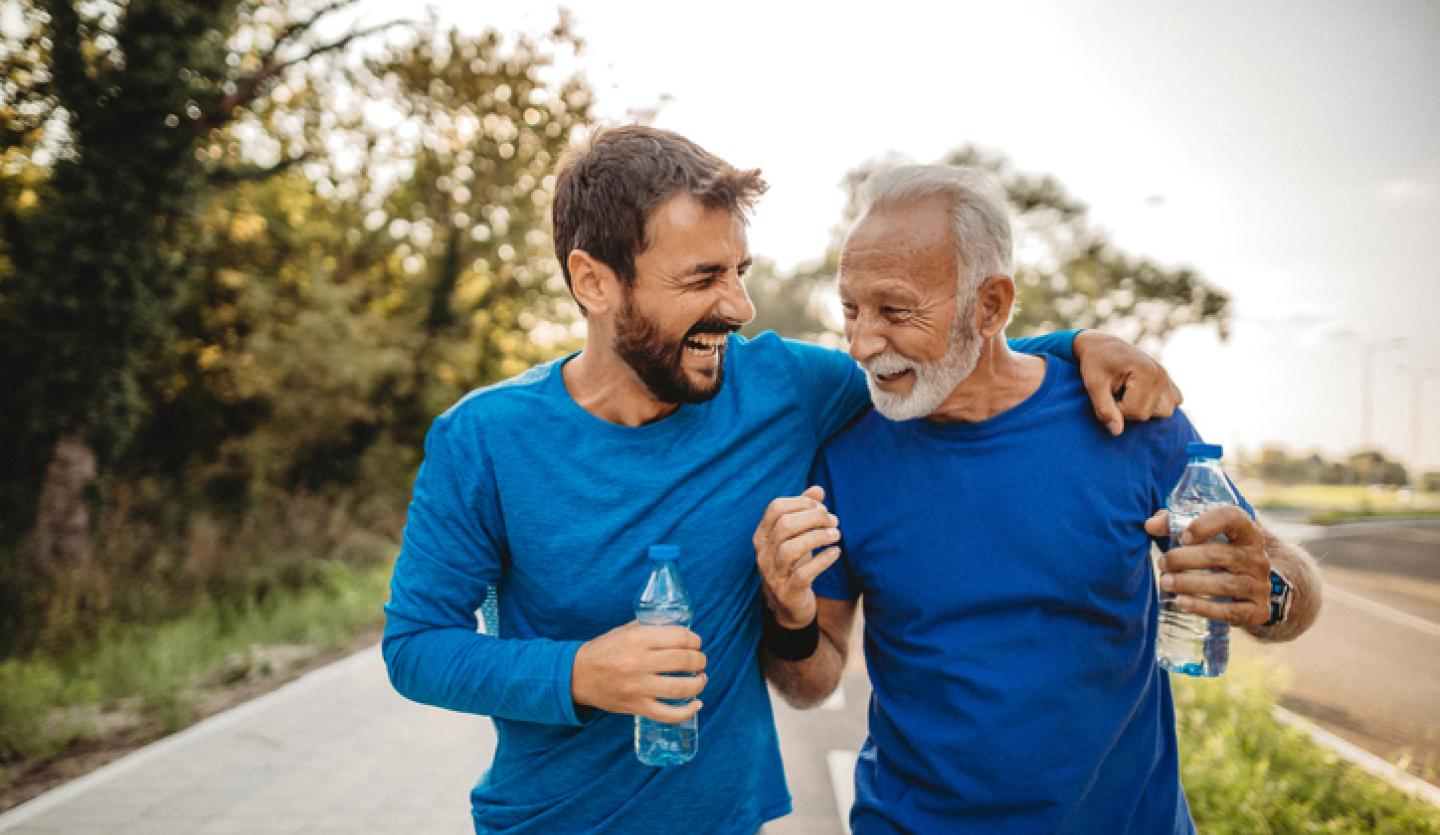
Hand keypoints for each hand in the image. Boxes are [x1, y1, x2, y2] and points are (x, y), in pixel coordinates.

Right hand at [570, 621, 706, 721]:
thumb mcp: (625, 631)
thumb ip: (651, 628)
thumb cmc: (604, 650)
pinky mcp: (636, 706)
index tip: (696, 643)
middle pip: (684, 661)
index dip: (694, 640)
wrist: (577, 676)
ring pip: (681, 688)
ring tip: (701, 679)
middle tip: (700, 661)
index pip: (679, 637)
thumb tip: (681, 629)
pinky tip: (697, 704)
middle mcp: (638, 662)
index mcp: (637, 639)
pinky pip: (668, 714)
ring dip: (699, 683)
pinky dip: (687, 711)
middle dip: (699, 660)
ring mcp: (638, 687)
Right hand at [753, 486, 843, 628]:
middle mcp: (763, 554)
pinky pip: (804, 574)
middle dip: (813, 518)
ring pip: (791, 549)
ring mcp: (773, 575)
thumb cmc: (793, 565)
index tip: (821, 506)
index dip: (800, 502)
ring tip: (836, 534)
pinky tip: (835, 552)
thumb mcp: (796, 538)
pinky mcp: (788, 593)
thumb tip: (818, 488)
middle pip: (785, 526)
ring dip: (818, 537)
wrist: (788, 608)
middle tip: (834, 520)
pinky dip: (822, 560)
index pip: (775, 508)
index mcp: (762, 537)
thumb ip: (804, 512)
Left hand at [1074, 331, 1182, 435]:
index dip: (1115, 409)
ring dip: (1143, 409)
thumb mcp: (1093, 385)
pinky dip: (1157, 404)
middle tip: (1114, 393)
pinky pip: (1172, 403)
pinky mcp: (1168, 382)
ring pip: (1164, 412)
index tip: (1106, 394)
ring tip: (1127, 395)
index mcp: (1146, 372)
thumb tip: (1117, 432)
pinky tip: (1140, 395)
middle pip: (1147, 414)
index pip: (1135, 412)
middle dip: (1126, 410)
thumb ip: (1104, 409)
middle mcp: (1161, 375)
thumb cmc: (1095, 363)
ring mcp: (1167, 378)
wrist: (1101, 346)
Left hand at [1144, 508, 1272, 626]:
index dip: (1206, 525)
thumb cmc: (1218, 554)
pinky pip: (1231, 611)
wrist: (1249, 588)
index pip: (1233, 518)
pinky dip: (1204, 608)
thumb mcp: (1202, 536)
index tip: (1183, 536)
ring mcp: (1261, 586)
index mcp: (1247, 533)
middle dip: (1186, 559)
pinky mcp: (1258, 611)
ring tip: (1165, 582)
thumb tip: (1150, 525)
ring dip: (1191, 583)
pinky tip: (1181, 603)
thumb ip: (1175, 524)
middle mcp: (1258, 558)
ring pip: (1226, 584)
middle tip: (1162, 563)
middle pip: (1222, 555)